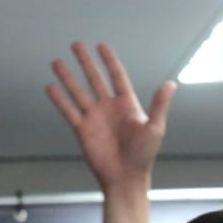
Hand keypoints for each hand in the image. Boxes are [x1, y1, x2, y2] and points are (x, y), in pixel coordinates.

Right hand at [46, 42, 176, 189]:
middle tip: (75, 45)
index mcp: (127, 104)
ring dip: (67, 77)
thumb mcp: (155, 128)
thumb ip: (159, 105)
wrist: (125, 177)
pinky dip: (59, 100)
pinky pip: (68, 111)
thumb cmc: (143, 155)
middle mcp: (108, 107)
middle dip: (85, 62)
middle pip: (94, 79)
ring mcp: (93, 117)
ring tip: (56, 62)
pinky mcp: (81, 129)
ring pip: (77, 92)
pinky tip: (51, 87)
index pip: (116, 76)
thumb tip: (171, 83)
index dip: (109, 61)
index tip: (101, 45)